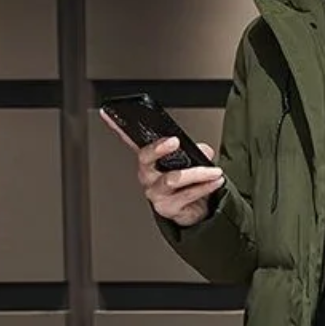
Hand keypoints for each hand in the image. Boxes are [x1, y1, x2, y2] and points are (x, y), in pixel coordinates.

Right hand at [100, 110, 224, 227]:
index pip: (130, 141)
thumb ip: (197, 153)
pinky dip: (205, 187)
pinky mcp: (167, 208)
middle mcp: (148, 176)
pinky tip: (215, 181)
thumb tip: (204, 150)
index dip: (117, 127)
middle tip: (175, 141)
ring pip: (172, 178)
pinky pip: (187, 194)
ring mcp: (155, 193)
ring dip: (197, 173)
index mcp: (150, 161)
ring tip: (214, 171)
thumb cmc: (188, 185)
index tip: (108, 113)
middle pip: (146, 158)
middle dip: (159, 148)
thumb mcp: (192, 162)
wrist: (196, 212)